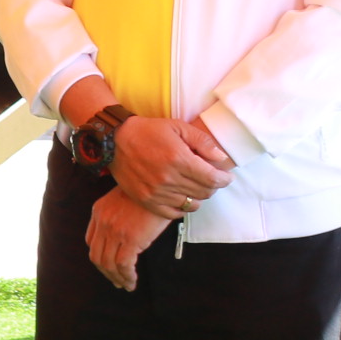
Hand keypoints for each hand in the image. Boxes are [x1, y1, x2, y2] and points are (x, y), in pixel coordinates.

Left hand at [86, 189, 174, 290]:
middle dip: (106, 273)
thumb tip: (122, 237)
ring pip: (108, 264)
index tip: (108, 266)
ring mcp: (115, 231)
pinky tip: (132, 281)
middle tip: (117, 281)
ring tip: (127, 285)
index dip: (99, 257)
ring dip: (117, 278)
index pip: (91, 241)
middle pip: (96, 256)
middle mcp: (102, 222)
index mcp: (98, 211)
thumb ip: (117, 216)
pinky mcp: (130, 238)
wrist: (161, 184)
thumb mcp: (125, 200)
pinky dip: (126, 276)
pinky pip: (123, 265)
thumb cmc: (148, 193)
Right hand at [109, 116, 231, 220]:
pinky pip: (173, 213)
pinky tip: (182, 197)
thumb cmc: (147, 131)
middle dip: (213, 186)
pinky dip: (182, 207)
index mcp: (178, 159)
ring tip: (195, 187)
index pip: (212, 178)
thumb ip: (202, 141)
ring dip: (198, 196)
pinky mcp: (146, 200)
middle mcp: (168, 178)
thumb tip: (221, 158)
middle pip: (204, 192)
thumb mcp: (177, 126)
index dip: (224, 179)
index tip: (227, 177)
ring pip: (191, 204)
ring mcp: (156, 192)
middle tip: (210, 179)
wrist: (114, 140)